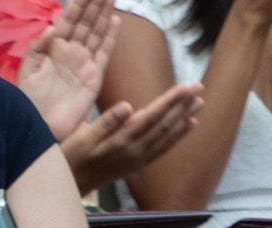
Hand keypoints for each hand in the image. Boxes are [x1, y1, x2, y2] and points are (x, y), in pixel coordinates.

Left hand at [21, 0, 115, 134]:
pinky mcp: (94, 76)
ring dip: (103, 14)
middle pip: (85, 22)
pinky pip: (104, 53)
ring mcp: (84, 62)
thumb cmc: (30, 101)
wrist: (40, 127)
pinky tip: (115, 21)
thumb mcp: (28, 71)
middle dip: (94, 3)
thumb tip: (53, 27)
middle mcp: (71, 52)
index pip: (69, 20)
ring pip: (96, 33)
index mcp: (54, 48)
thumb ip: (38, 48)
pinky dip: (110, 37)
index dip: (79, 4)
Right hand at [58, 83, 204, 189]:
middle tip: (199, 87)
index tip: (186, 86)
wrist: (72, 183)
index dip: (171, 100)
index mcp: (123, 140)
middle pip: (165, 124)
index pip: (153, 116)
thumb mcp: (83, 137)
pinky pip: (164, 147)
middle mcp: (136, 151)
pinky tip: (188, 125)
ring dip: (185, 118)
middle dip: (183, 105)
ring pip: (168, 136)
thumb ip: (106, 122)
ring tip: (199, 103)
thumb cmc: (73, 155)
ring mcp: (139, 159)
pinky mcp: (139, 164)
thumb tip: (127, 107)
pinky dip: (178, 135)